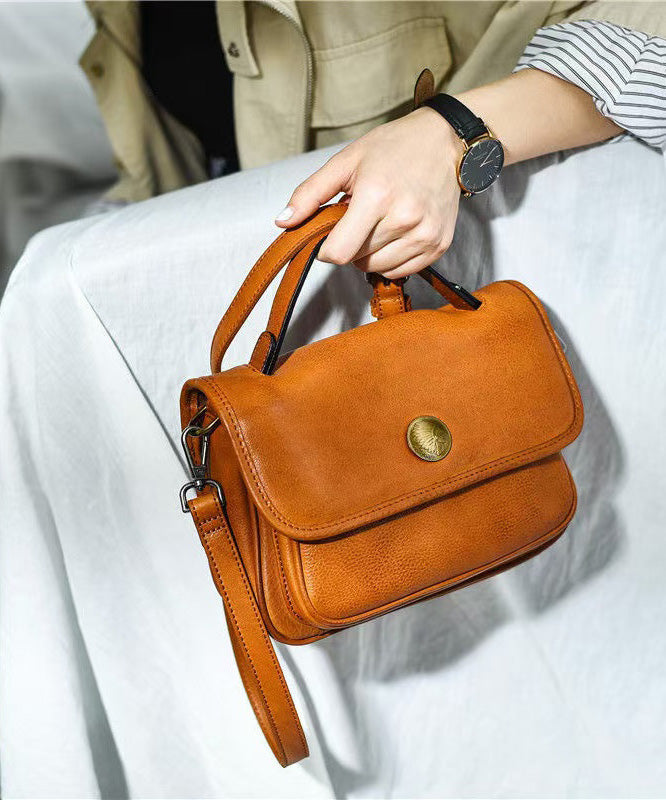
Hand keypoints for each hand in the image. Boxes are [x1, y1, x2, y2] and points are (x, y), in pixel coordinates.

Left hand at [275, 108, 462, 278]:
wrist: (445, 141)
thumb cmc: (394, 148)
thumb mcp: (345, 162)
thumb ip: (310, 193)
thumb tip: (282, 222)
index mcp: (376, 196)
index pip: (339, 252)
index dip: (326, 251)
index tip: (328, 238)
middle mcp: (404, 218)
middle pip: (357, 261)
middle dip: (350, 245)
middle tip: (361, 218)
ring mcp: (425, 234)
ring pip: (378, 268)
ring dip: (370, 254)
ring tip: (379, 223)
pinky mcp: (438, 245)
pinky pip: (402, 271)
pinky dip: (391, 259)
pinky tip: (395, 233)